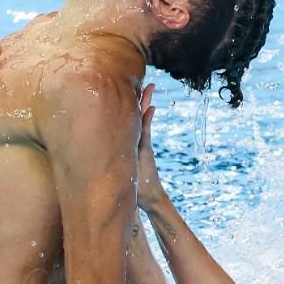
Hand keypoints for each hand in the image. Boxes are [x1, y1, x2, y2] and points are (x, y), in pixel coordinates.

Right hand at [134, 84, 164, 210]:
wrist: (151, 199)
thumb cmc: (142, 190)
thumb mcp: (135, 174)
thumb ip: (133, 161)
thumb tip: (132, 156)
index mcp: (141, 146)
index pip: (142, 120)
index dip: (143, 104)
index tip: (146, 88)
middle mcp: (142, 143)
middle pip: (142, 117)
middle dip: (144, 99)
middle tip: (149, 84)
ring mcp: (141, 146)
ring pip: (141, 122)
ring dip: (143, 106)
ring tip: (146, 91)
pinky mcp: (141, 152)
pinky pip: (141, 131)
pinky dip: (142, 119)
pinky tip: (147, 111)